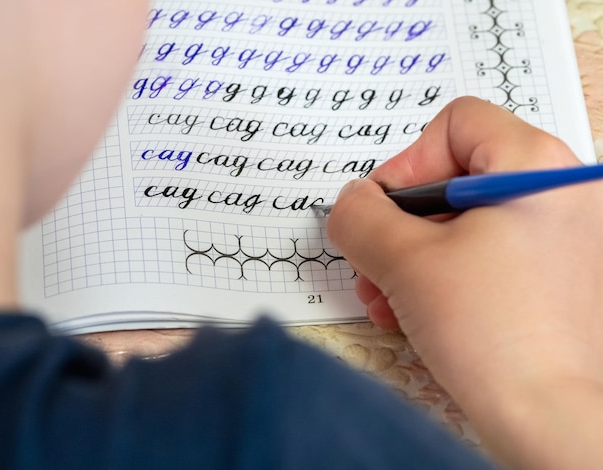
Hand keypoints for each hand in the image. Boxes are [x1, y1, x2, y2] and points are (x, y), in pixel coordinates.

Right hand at [327, 97, 602, 468]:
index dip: (406, 164)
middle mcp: (560, 191)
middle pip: (454, 178)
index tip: (384, 213)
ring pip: (464, 222)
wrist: (548, 419)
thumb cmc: (493, 333)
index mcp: (537, 165)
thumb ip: (360, 216)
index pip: (454, 124)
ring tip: (386, 298)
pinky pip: (485, 254)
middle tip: (372, 263)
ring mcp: (563, 236)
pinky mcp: (554, 274)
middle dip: (400, 226)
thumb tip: (351, 202)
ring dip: (412, 257)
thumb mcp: (403, 261)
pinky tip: (414, 312)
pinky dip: (443, 275)